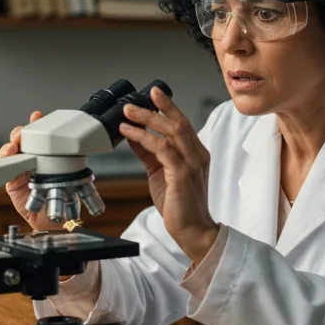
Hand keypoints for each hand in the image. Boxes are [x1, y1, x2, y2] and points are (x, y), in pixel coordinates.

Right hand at [0, 111, 62, 231]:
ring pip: (12, 150)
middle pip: (23, 139)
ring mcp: (21, 169)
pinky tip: (9, 155)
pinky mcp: (12, 181)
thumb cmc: (66, 199)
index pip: (42, 135)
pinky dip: (5, 159)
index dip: (37, 123)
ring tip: (15, 145)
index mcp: (49, 155)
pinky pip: (5, 168)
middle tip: (24, 132)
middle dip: (22, 132)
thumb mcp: (74, 179)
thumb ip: (73, 164)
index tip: (37, 116)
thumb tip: (83, 145)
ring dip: (12, 144)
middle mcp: (34, 159)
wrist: (57, 222)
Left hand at [119, 87, 218, 263]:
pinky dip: (144, 138)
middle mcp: (197, 155)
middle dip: (156, 108)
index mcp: (195, 154)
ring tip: (127, 113)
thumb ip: (149, 154)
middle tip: (135, 100)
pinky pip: (162, 150)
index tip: (153, 94)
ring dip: (146, 120)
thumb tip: (134, 136)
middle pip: (177, 123)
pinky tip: (129, 133)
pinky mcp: (182, 175)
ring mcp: (192, 164)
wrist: (192, 231)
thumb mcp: (160, 174)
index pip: (182, 124)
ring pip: (170, 132)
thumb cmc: (179, 205)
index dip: (168, 107)